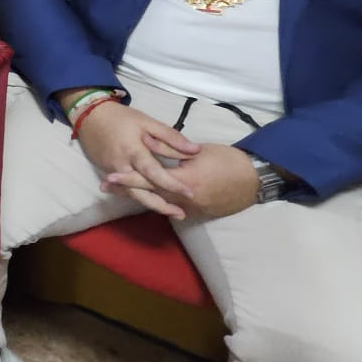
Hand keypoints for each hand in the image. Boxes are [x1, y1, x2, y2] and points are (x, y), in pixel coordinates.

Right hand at [72, 100, 201, 218]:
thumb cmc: (121, 118)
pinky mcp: (107, 173)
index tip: (189, 192)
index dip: (172, 184)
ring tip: (172, 212)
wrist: (90, 117)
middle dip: (162, 205)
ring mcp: (112, 172)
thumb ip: (170, 137)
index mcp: (133, 151)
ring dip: (152, 205)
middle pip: (142, 192)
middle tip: (182, 214)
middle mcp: (121, 166)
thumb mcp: (147, 122)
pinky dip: (140, 196)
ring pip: (133, 194)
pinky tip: (153, 201)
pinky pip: (126, 189)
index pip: (154, 173)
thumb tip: (195, 149)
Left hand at [102, 142, 258, 220]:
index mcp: (183, 180)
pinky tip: (150, 198)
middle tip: (106, 186)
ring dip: (143, 197)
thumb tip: (155, 149)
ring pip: (162, 203)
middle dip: (128, 190)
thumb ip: (174, 153)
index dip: (129, 179)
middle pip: (151, 194)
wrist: (255, 180)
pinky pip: (176, 208)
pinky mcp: (200, 213)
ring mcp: (193, 208)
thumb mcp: (198, 153)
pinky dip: (162, 202)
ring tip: (123, 192)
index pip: (150, 179)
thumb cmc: (228, 160)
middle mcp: (184, 198)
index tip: (109, 177)